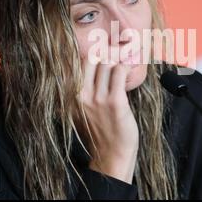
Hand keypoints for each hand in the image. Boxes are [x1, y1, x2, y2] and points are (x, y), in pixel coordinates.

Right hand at [79, 53, 138, 183]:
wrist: (112, 154)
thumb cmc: (99, 130)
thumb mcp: (81, 110)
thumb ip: (81, 90)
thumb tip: (90, 64)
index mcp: (71, 96)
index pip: (75, 62)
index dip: (90, 52)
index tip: (101, 47)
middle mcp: (80, 95)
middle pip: (92, 59)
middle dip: (105, 55)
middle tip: (116, 56)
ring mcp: (97, 98)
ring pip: (107, 63)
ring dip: (118, 62)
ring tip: (124, 65)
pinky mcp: (115, 101)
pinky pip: (119, 72)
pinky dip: (126, 67)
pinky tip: (130, 70)